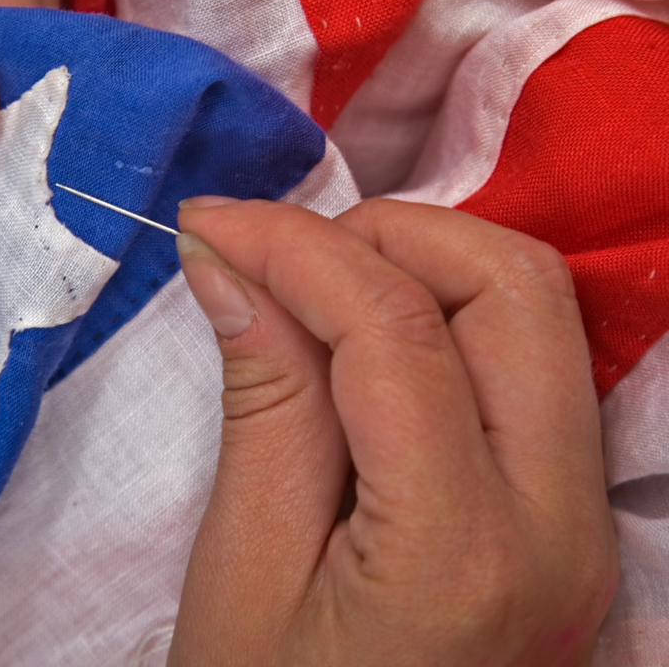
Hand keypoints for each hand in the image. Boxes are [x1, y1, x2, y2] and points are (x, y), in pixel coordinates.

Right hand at [170, 197, 616, 666]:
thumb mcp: (244, 567)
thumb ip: (261, 397)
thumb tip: (229, 261)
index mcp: (462, 551)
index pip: (393, 328)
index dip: (293, 245)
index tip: (210, 224)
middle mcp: (560, 521)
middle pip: (511, 287)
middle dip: (385, 235)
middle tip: (281, 256)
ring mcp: (582, 516)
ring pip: (534, 308)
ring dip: (422, 263)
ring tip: (316, 287)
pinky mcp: (571, 511)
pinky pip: (528, 357)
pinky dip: (445, 308)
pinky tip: (365, 328)